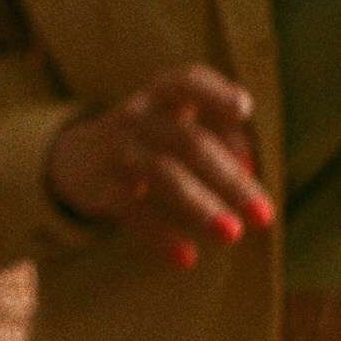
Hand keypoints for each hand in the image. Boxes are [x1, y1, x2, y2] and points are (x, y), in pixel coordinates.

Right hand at [44, 63, 274, 270]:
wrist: (76, 158)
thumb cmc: (152, 138)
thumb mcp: (180, 126)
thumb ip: (222, 141)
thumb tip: (250, 172)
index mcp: (162, 95)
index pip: (186, 83)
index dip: (214, 93)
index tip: (243, 111)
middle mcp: (138, 116)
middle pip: (189, 143)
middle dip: (229, 180)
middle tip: (263, 216)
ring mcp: (117, 150)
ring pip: (162, 174)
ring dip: (200, 206)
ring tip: (232, 234)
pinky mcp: (101, 187)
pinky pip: (131, 210)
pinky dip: (160, 235)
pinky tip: (187, 258)